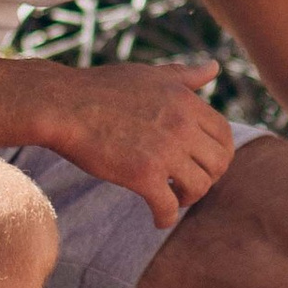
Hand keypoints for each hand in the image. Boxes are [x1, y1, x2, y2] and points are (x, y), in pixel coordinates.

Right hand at [39, 59, 234, 229]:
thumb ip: (185, 75)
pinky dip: (165, 218)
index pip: (223, 134)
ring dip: (188, 198)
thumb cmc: (102, 88)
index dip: (219, 153)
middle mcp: (182, 125)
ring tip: (172, 198)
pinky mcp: (142, 175)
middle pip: (219, 163)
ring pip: (200, 187)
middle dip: (208, 177)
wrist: (63, 106)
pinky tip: (157, 219)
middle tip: (188, 183)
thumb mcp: (150, 75)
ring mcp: (164, 151)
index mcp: (186, 101)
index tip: (202, 163)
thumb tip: (214, 68)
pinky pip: (168, 207)